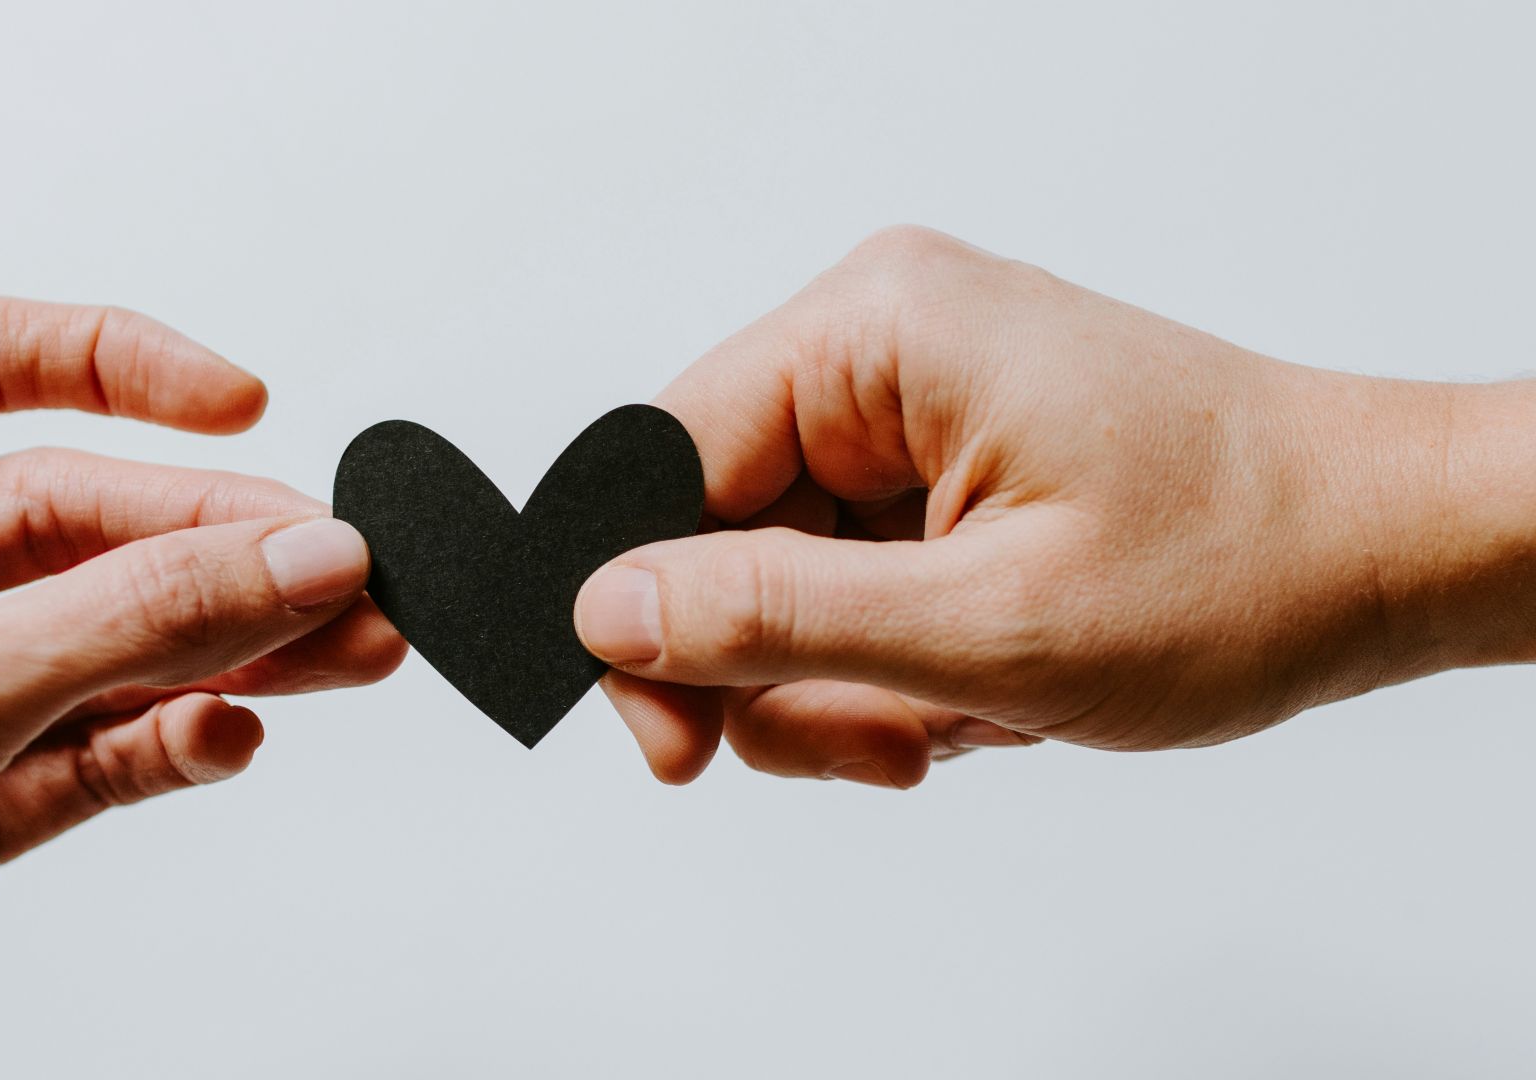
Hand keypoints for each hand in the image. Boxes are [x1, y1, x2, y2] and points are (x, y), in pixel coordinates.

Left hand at [0, 298, 405, 1078]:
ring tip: (345, 653)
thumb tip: (292, 554)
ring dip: (230, 646)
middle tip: (337, 575)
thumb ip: (126, 621)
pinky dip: (174, 739)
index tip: (236, 403)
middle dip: (215, 546)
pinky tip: (227, 738)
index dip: (107, 362)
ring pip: (108, 637)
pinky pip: (99, 744)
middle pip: (76, 519)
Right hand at [576, 227, 1535, 785]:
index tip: (676, 744)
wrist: (1389, 551)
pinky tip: (979, 691)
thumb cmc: (1243, 562)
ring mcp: (912, 409)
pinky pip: (846, 584)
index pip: (660, 461)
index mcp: (876, 329)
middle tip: (878, 743)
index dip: (644, 613)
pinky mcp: (940, 467)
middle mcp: (881, 348)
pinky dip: (893, 666)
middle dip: (780, 670)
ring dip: (848, 684)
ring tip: (959, 717)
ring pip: (779, 580)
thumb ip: (774, 618)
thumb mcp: (989, 624)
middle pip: (715, 533)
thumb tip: (606, 611)